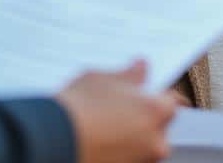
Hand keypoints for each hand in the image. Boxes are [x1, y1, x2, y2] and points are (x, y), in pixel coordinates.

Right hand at [56, 61, 177, 162]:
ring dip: (130, 138)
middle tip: (117, 110)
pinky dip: (118, 153)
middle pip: (158, 127)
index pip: (172, 101)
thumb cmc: (76, 109)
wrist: (50, 142)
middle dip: (143, 119)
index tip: (145, 93)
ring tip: (102, 128)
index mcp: (157, 111)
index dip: (156, 95)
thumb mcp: (101, 79)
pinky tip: (98, 143)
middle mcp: (155, 142)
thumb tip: (140, 68)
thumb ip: (128, 75)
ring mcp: (140, 162)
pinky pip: (127, 159)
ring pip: (142, 147)